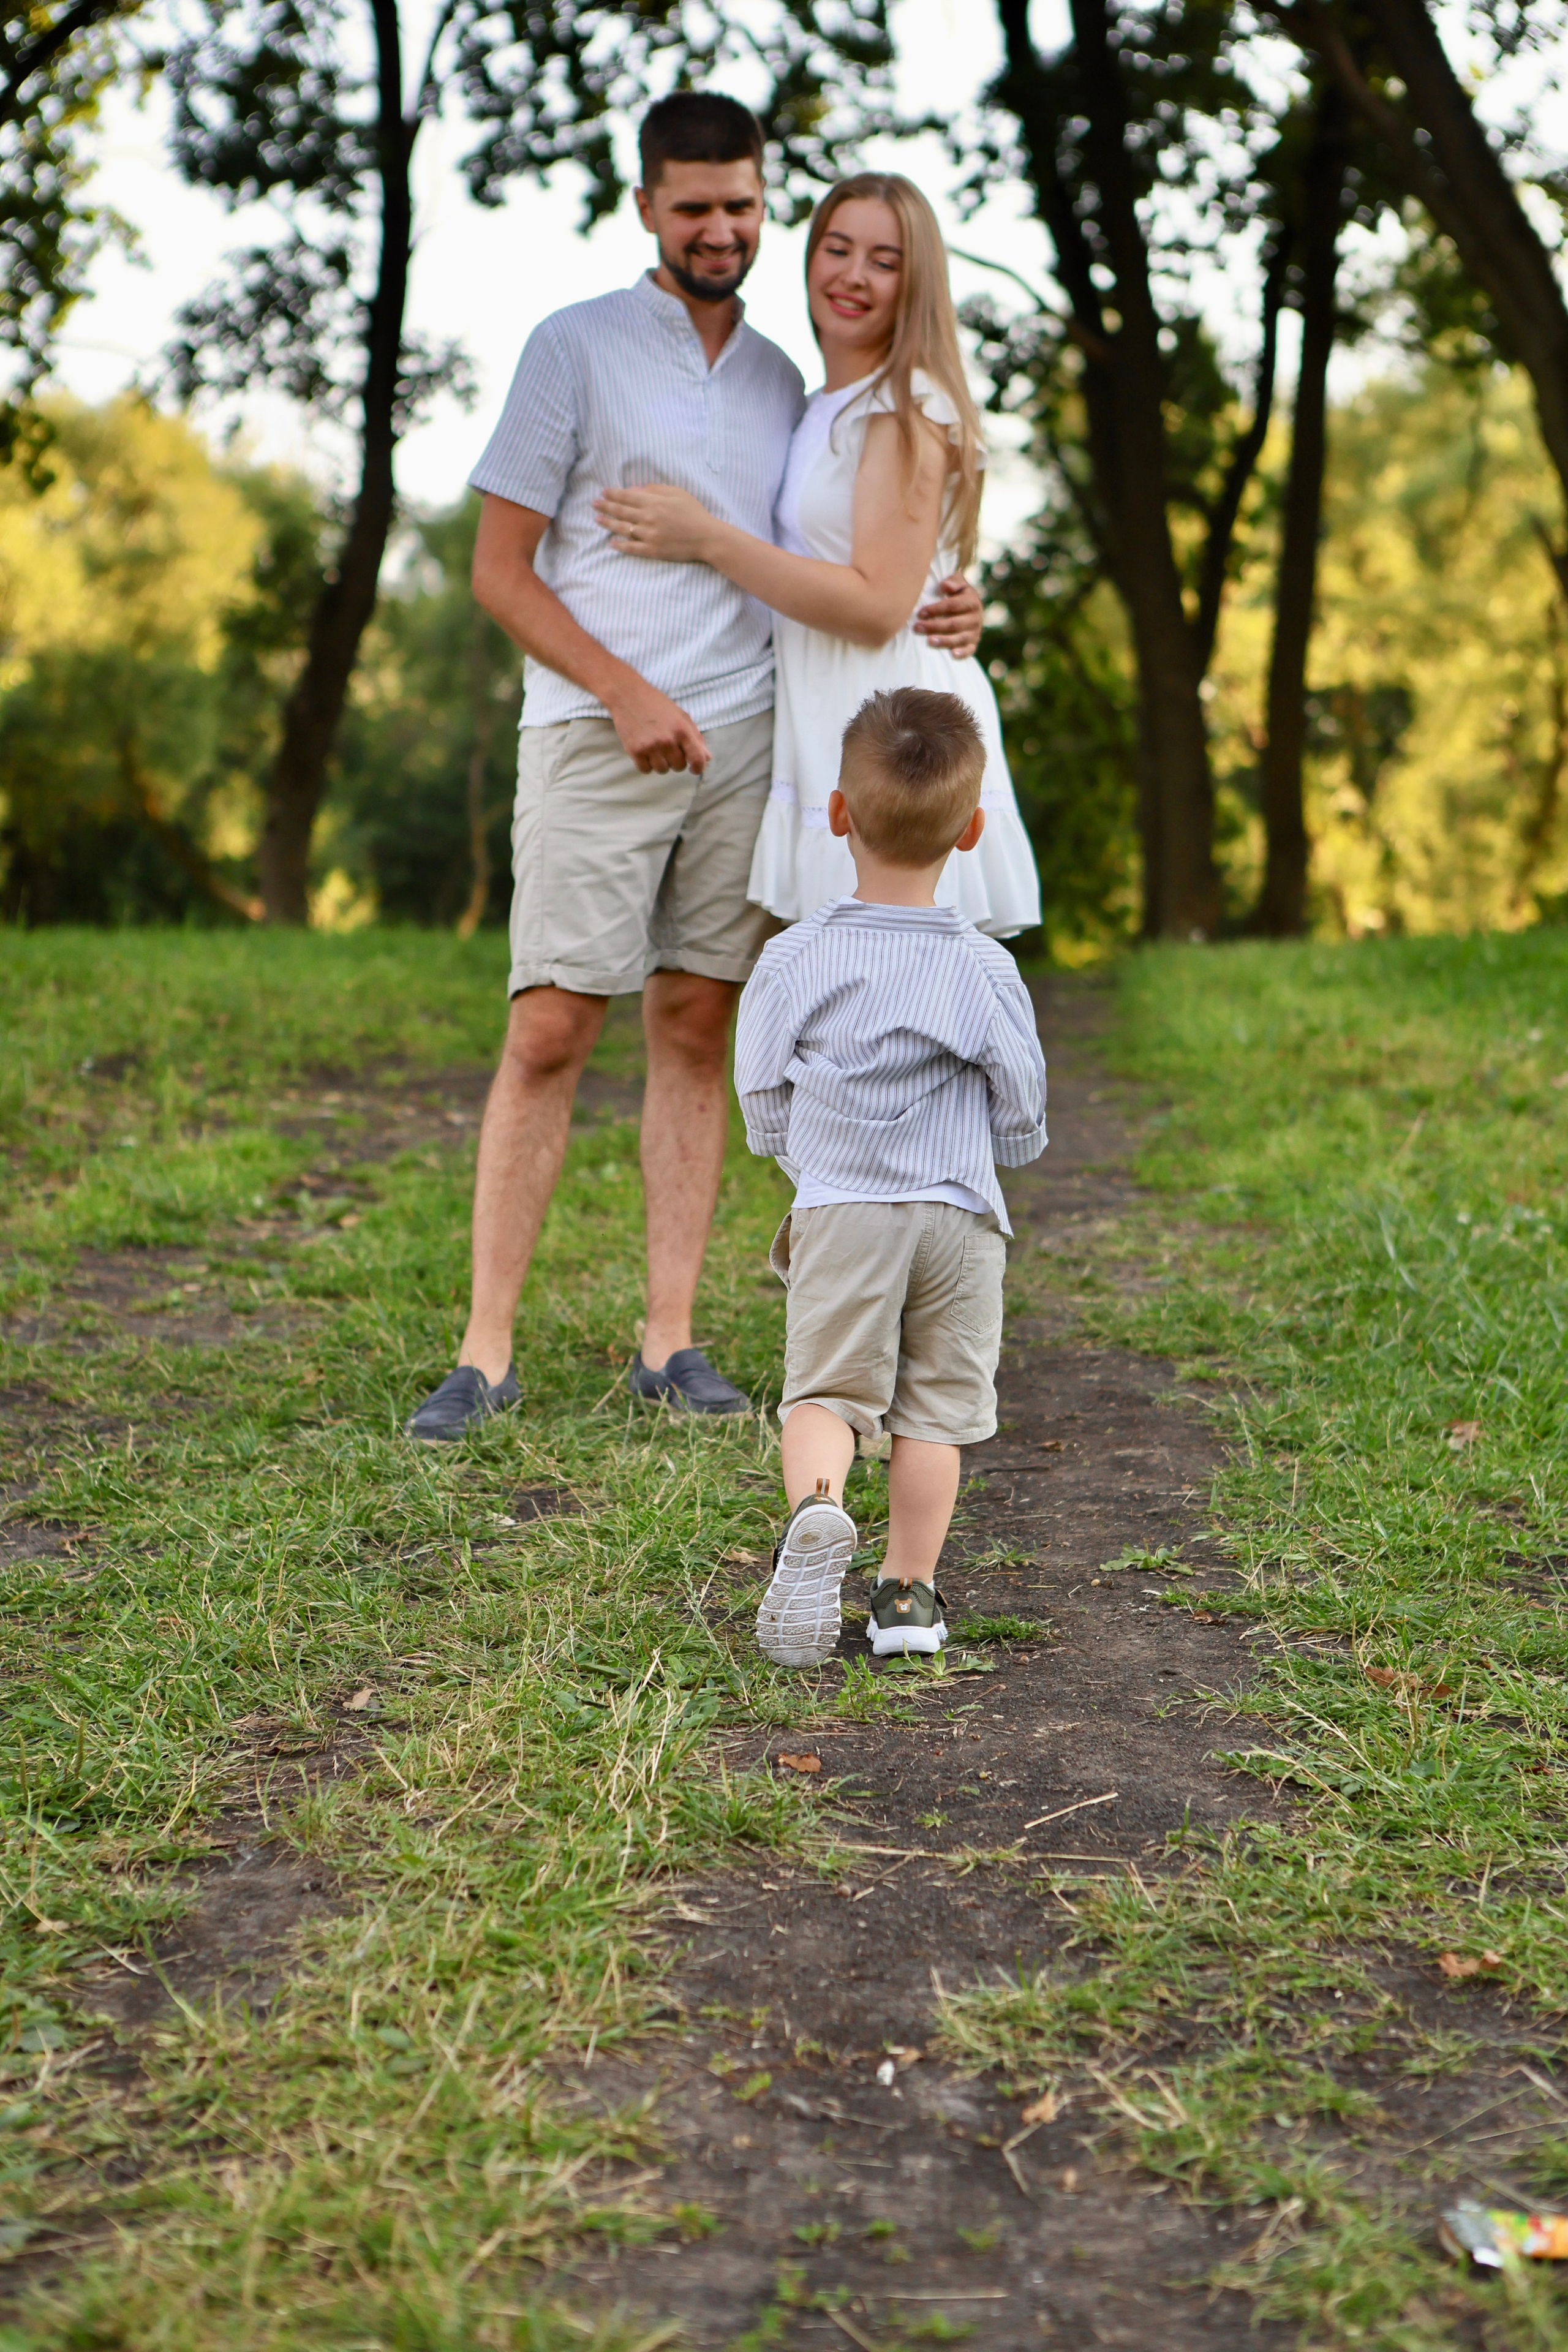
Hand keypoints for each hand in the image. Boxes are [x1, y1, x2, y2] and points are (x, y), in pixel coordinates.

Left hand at [595, 483, 715, 564]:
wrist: (706, 537)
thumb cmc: (694, 513)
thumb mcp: (677, 493)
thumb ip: (655, 489)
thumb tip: (635, 490)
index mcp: (654, 502)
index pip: (627, 497)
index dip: (613, 494)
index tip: (603, 492)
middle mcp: (648, 518)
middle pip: (621, 512)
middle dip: (605, 507)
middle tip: (594, 504)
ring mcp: (649, 535)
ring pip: (623, 529)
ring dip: (608, 524)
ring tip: (597, 520)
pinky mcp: (653, 550)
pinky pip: (632, 548)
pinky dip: (620, 546)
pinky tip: (611, 543)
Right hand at [606, 677, 710, 774]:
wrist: (628, 695)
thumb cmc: (657, 704)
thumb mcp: (681, 716)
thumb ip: (696, 737)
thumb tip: (707, 758)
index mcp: (682, 730)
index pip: (697, 759)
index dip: (698, 767)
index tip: (695, 768)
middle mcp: (667, 740)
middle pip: (678, 766)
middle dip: (675, 760)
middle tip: (668, 747)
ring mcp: (650, 747)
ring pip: (662, 770)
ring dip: (661, 763)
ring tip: (655, 748)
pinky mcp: (634, 751)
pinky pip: (646, 770)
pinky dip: (646, 764)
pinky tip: (645, 751)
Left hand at [914, 573, 984, 659]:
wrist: (970, 608)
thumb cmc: (958, 594)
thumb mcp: (959, 584)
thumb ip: (953, 581)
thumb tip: (944, 585)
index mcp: (972, 602)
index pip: (953, 606)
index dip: (936, 609)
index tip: (920, 613)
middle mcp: (976, 618)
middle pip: (954, 624)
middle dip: (934, 626)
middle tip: (917, 628)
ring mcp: (975, 632)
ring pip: (960, 638)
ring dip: (944, 640)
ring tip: (929, 641)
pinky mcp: (973, 644)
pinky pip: (969, 650)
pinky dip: (962, 653)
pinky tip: (952, 655)